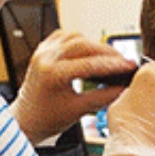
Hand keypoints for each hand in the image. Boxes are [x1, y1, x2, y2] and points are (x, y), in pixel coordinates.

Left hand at [10, 30, 137, 143]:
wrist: (25, 120)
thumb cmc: (47, 119)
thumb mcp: (78, 110)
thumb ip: (103, 97)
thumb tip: (123, 87)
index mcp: (52, 74)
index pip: (89, 64)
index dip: (113, 64)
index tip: (129, 66)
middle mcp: (45, 58)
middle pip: (83, 44)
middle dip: (106, 51)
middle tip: (122, 60)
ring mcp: (42, 52)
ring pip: (74, 36)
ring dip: (93, 44)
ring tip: (108, 56)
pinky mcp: (42, 50)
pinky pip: (64, 36)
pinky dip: (80, 40)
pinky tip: (89, 49)